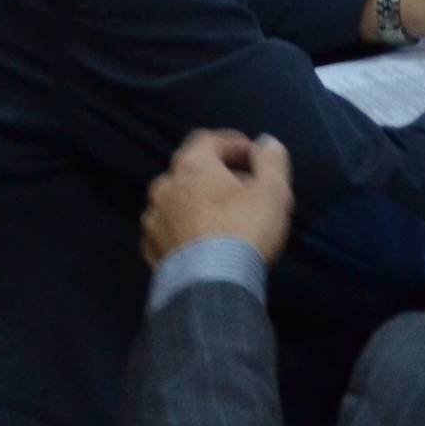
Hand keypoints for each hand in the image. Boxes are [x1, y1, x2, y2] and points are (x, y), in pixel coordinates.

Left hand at [140, 130, 294, 265]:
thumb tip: (266, 143)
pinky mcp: (152, 251)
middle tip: (243, 191)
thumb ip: (271, 160)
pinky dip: (184, 231)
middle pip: (191, 172)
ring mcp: (153, 220)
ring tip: (222, 221)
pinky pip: (169, 231)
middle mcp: (164, 187)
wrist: (212, 286)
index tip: (254, 157)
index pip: (208, 140)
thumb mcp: (272, 191)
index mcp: (190, 166)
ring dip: (197, 204)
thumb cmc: (244, 229)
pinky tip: (202, 244)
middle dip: (216, 176)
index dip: (232, 143)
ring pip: (177, 202)